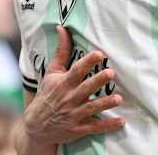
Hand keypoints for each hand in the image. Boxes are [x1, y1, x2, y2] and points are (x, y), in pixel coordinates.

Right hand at [22, 26, 124, 148]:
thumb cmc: (47, 95)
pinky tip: (121, 121)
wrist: (36, 126)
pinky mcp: (78, 129)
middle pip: (86, 88)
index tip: (99, 54)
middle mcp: (69, 98)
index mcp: (63, 83)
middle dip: (98, 81)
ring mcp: (74, 115)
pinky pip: (95, 127)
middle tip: (111, 73)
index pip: (76, 71)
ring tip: (118, 98)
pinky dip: (108, 125)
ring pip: (92, 108)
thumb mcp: (51, 73)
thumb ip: (61, 51)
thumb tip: (62, 28)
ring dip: (105, 104)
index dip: (87, 62)